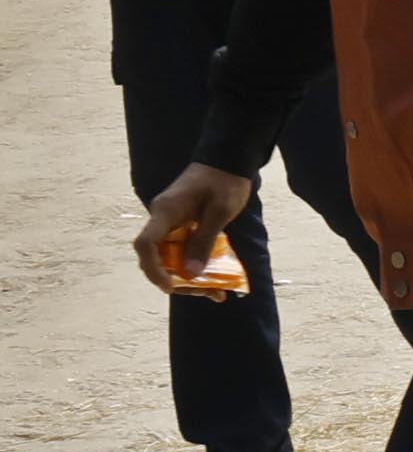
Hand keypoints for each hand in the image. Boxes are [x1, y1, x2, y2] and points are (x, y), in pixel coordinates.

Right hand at [134, 163, 256, 295]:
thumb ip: (204, 241)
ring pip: (171, 255)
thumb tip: (190, 274)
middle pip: (157, 256)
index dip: (153, 268)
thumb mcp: (219, 213)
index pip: (146, 244)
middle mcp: (163, 218)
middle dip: (177, 279)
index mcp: (166, 212)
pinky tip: (216, 278)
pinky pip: (183, 247)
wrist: (228, 159)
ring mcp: (171, 221)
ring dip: (190, 275)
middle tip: (204, 292)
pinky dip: (196, 262)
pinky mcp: (182, 223)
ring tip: (216, 291)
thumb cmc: (224, 181)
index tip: (170, 286)